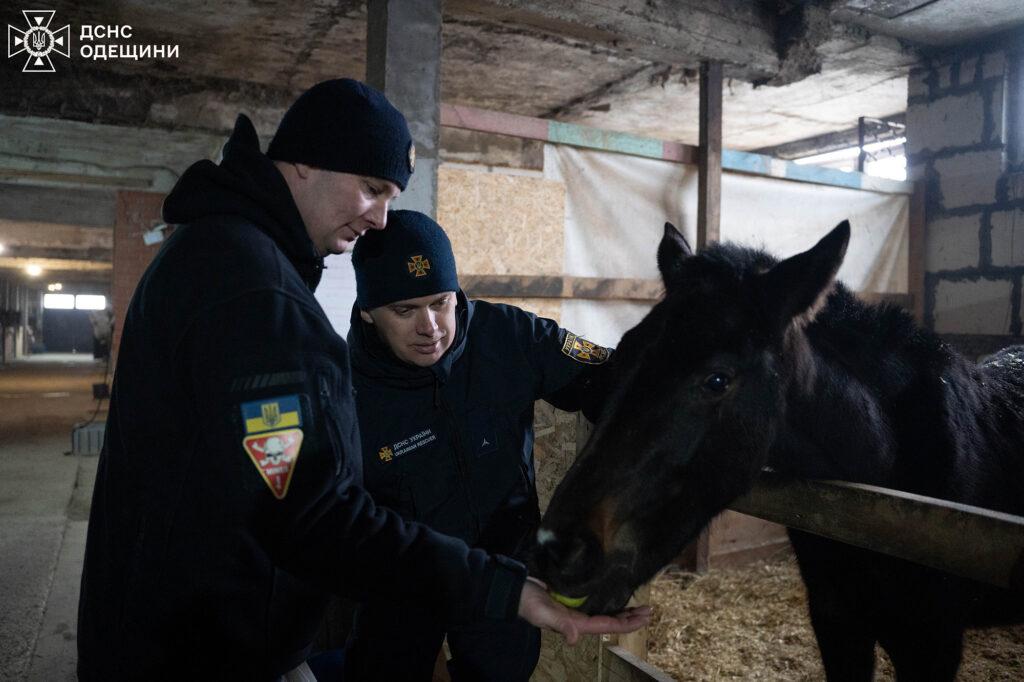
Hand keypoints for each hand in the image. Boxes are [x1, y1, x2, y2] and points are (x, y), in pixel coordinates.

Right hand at [517, 577, 652, 644]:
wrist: (514, 589)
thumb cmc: (528, 602)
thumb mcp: (543, 613)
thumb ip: (560, 625)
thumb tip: (576, 639)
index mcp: (576, 623)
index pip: (608, 625)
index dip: (627, 623)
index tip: (645, 617)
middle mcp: (579, 618)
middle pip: (610, 620)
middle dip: (631, 617)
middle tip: (650, 610)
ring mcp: (576, 608)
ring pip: (605, 611)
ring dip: (623, 610)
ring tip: (640, 605)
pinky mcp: (571, 597)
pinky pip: (596, 600)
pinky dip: (609, 599)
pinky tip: (616, 594)